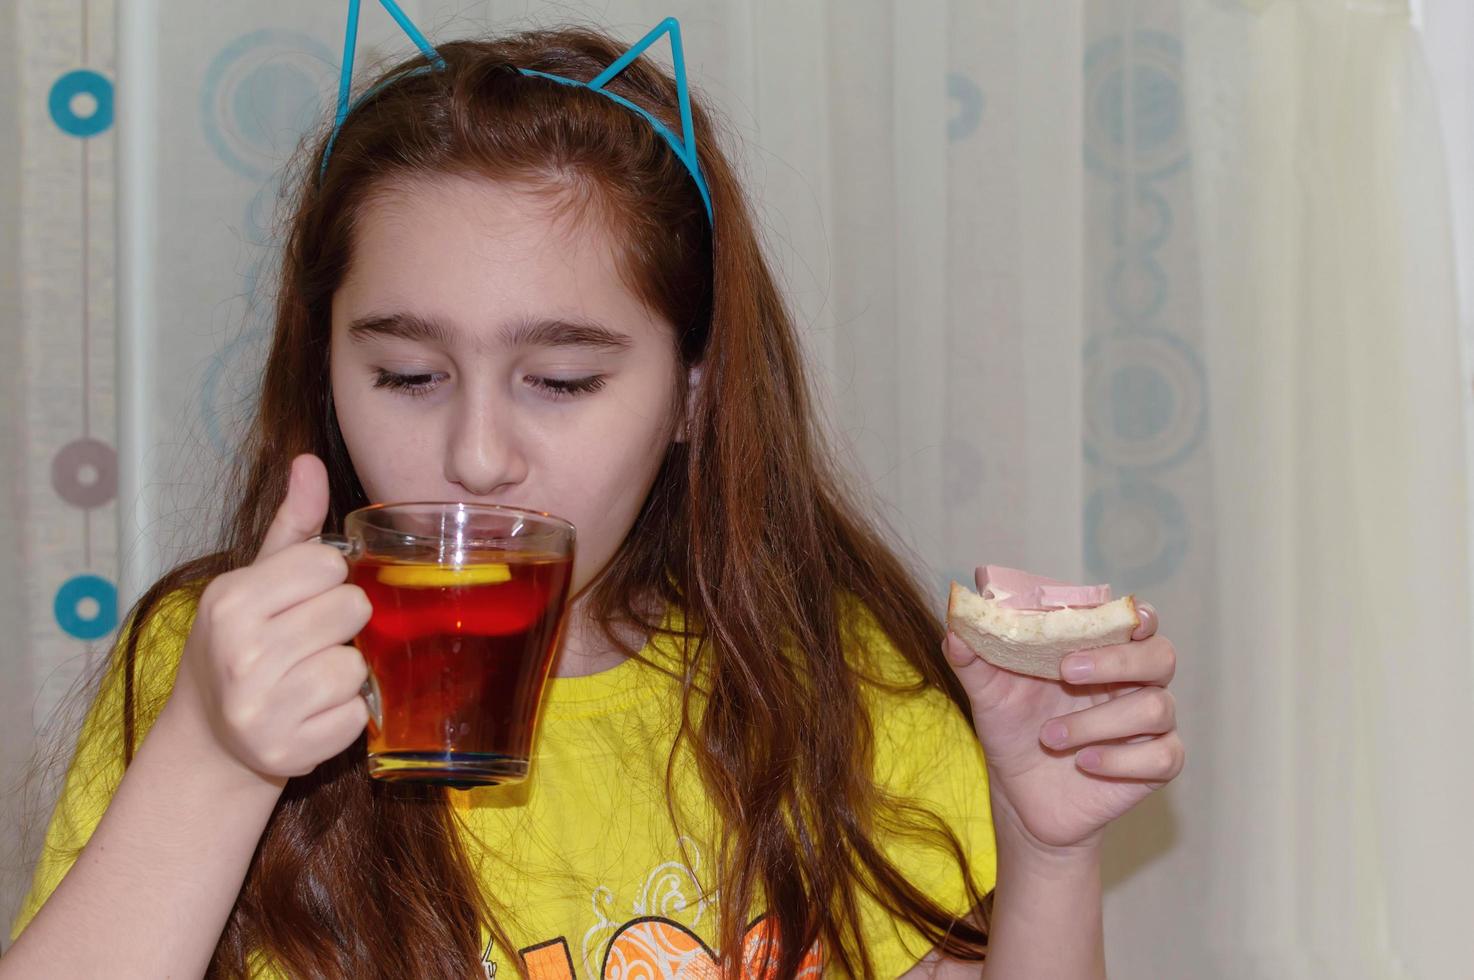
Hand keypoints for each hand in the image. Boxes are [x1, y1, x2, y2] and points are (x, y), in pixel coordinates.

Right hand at [168, 454, 372, 783]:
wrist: (211, 738)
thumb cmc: (243, 644)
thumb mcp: (255, 581)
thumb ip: (292, 524)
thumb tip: (310, 462)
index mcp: (230, 602)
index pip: (329, 563)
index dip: (328, 579)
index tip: (304, 598)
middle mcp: (239, 654)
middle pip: (352, 609)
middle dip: (341, 622)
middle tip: (309, 640)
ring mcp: (261, 710)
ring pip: (356, 666)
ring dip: (344, 671)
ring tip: (308, 677)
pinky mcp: (288, 753)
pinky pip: (357, 716)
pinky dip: (345, 715)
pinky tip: (311, 713)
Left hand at [944, 571, 1183, 858]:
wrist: (1019, 794)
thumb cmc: (1012, 729)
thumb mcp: (988, 691)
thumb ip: (974, 655)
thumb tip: (955, 626)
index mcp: (1101, 650)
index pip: (1137, 619)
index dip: (1136, 615)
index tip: (1120, 617)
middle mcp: (1134, 681)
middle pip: (1161, 656)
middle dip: (1118, 661)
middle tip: (1068, 671)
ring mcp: (1148, 724)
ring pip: (1157, 707)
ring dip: (1099, 721)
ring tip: (1051, 736)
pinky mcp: (1154, 765)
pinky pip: (1165, 755)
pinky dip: (1121, 759)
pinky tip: (1084, 762)